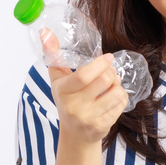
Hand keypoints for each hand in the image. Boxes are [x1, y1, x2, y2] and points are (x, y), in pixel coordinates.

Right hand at [40, 29, 127, 144]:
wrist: (74, 134)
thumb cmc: (66, 100)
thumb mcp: (57, 78)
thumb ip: (52, 54)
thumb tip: (44, 31)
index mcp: (63, 91)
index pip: (83, 76)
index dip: (99, 64)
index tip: (108, 57)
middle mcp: (74, 107)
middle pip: (104, 81)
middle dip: (111, 72)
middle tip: (109, 71)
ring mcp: (88, 118)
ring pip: (116, 92)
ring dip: (118, 85)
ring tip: (111, 85)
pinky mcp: (101, 126)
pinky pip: (121, 104)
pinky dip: (121, 97)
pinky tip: (112, 98)